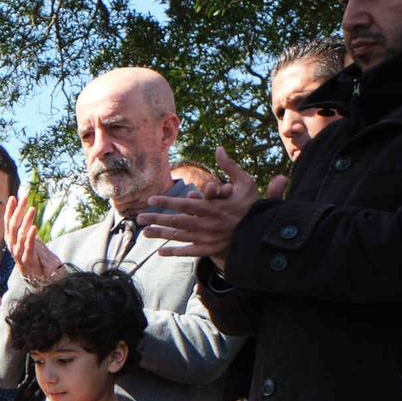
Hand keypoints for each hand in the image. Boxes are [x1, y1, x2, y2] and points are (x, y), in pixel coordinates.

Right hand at [3, 194, 63, 287]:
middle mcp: (12, 245)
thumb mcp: (25, 239)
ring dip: (26, 221)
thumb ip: (23, 227)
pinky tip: (34, 227)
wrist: (33, 276)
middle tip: (25, 198)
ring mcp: (18, 252)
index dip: (10, 210)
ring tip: (32, 209)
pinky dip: (31, 237)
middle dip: (18, 211)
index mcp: (10, 239)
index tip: (13, 197)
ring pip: (20, 235)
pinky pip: (28, 246)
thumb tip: (24, 210)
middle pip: (13, 226)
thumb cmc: (30, 255)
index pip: (8, 222)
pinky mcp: (27, 259)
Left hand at [138, 148, 272, 260]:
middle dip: (157, 219)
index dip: (167, 202)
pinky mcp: (210, 250)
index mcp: (214, 208)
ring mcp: (208, 239)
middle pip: (178, 222)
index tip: (151, 199)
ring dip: (161, 235)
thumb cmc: (251, 206)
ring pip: (180, 237)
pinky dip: (175, 252)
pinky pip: (189, 252)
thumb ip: (230, 167)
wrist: (262, 233)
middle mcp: (208, 224)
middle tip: (139, 217)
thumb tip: (219, 148)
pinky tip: (161, 251)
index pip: (186, 204)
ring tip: (144, 232)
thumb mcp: (245, 183)